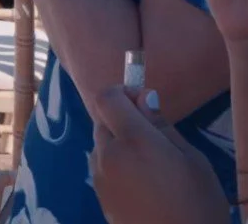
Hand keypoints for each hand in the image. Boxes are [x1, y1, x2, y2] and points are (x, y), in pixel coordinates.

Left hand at [84, 84, 228, 223]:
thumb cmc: (197, 204)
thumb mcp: (192, 161)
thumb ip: (163, 127)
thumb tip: (144, 99)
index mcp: (133, 140)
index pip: (107, 98)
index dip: (123, 93)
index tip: (144, 102)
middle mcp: (108, 154)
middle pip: (102, 120)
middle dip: (123, 120)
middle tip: (154, 137)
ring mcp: (98, 175)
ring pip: (101, 143)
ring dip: (118, 142)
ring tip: (151, 164)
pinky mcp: (98, 194)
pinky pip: (102, 165)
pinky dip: (116, 162)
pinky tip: (141, 181)